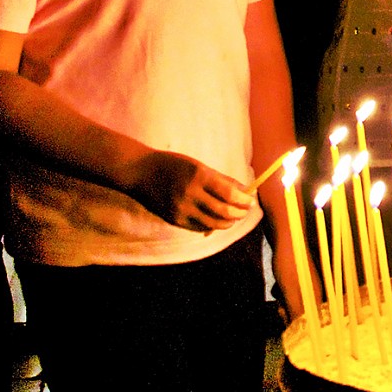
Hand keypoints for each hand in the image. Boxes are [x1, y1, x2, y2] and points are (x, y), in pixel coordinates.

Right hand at [129, 151, 256, 231]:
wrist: (141, 172)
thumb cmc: (174, 165)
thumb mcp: (198, 165)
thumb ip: (222, 179)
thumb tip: (245, 190)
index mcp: (199, 176)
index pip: (229, 193)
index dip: (244, 200)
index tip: (251, 201)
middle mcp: (190, 194)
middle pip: (223, 211)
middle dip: (239, 213)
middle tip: (245, 211)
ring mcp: (181, 208)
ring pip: (213, 223)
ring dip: (228, 223)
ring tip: (234, 218)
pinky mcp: (174, 219)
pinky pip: (198, 227)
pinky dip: (211, 226)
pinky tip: (217, 221)